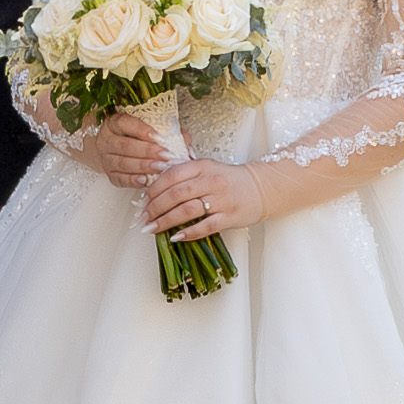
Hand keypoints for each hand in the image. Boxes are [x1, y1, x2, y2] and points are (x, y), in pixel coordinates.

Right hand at [79, 110, 173, 188]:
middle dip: (147, 151)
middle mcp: (106, 139)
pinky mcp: (109, 174)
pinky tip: (145, 180)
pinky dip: (133, 180)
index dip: (141, 130)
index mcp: (114, 123)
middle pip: (125, 146)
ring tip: (160, 167)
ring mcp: (105, 158)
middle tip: (165, 155)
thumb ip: (169, 132)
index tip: (159, 137)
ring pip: (122, 163)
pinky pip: (119, 179)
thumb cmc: (137, 137)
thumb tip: (186, 144)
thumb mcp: (151, 127)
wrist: (116, 148)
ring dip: (143, 166)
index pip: (124, 123)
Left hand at [140, 154, 265, 243]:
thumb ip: (184, 174)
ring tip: (152, 228)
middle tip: (143, 218)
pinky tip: (175, 237)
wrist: (262, 188)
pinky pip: (205, 227)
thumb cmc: (229, 180)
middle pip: (176, 194)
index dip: (154, 188)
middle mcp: (212, 181)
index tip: (142, 200)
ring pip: (187, 210)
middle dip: (155, 207)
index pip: (172, 175)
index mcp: (203, 166)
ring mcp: (222, 199)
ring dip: (166, 221)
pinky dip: (188, 233)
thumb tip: (154, 188)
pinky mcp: (230, 217)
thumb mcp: (206, 169)